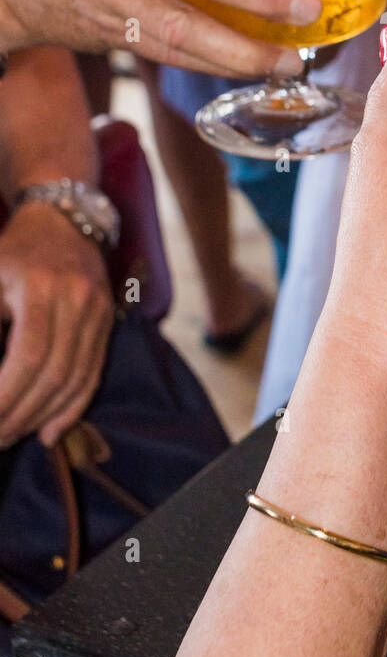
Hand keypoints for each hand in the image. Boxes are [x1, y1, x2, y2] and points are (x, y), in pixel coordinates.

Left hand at [0, 204, 113, 448]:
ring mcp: (97, 311)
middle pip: (54, 373)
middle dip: (20, 414)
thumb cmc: (12, 252)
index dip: (7, 395)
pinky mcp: (107, 321)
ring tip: (13, 435)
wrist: (62, 221)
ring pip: (76, 379)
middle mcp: (77, 299)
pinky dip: (73, 407)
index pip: (29, 355)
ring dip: (43, 416)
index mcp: (41, 287)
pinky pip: (93, 373)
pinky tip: (50, 431)